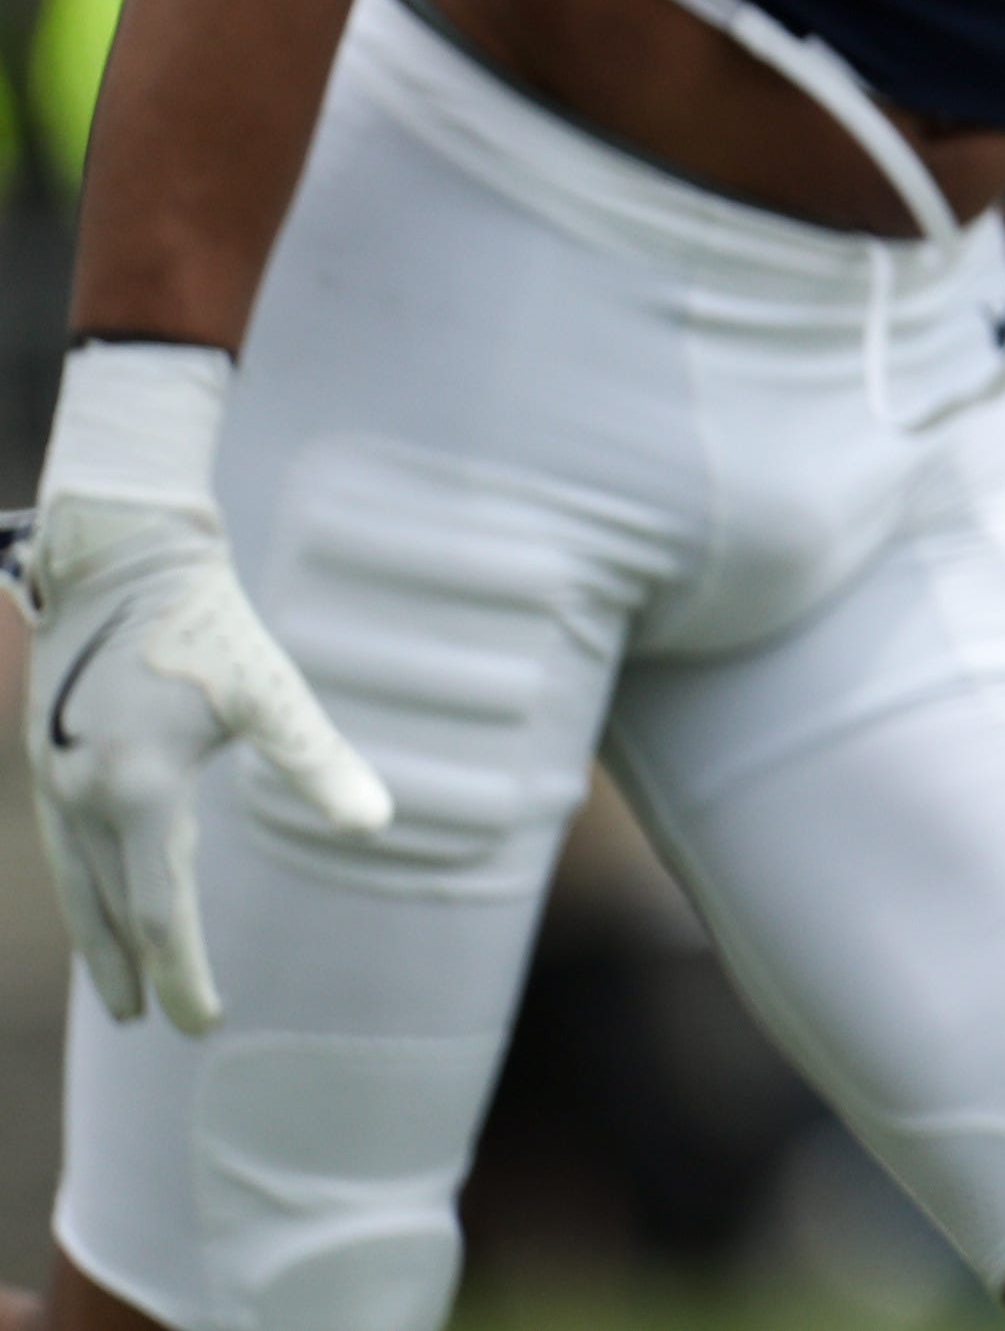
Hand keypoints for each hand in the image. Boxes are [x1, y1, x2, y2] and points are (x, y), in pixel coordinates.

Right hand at [15, 346, 390, 1032]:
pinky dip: (82, 895)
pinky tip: (100, 912)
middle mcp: (85, 796)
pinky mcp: (45, 762)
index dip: (183, 971)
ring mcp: (54, 782)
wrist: (123, 562)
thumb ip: (317, 763)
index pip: (162, 909)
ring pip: (77, 887)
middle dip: (141, 972)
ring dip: (101, 945)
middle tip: (164, 1025)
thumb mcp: (271, 694)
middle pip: (114, 910)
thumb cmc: (210, 627)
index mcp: (141, 788)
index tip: (203, 1023)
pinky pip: (64, 851)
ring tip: (122, 997)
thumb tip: (376, 824)